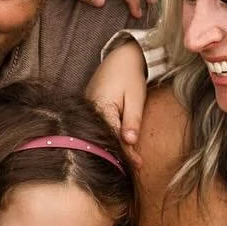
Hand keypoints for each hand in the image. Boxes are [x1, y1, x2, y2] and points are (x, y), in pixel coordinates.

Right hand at [86, 37, 147, 154]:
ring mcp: (88, 110)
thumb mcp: (135, 97)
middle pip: (104, 138)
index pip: (113, 136)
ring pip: (101, 134)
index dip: (126, 152)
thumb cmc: (129, 75)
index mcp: (100, 107)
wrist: (120, 57)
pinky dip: (110, 136)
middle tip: (135, 168)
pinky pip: (100, 126)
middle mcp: (90, 110)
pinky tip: (119, 146)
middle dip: (120, 154)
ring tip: (128, 162)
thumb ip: (132, 119)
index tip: (138, 164)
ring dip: (114, 147)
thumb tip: (130, 141)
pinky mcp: (91, 109)